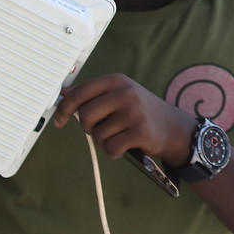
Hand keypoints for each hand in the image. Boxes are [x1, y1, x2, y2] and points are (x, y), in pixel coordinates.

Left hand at [52, 73, 196, 162]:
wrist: (174, 128)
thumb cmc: (142, 112)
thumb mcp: (121, 95)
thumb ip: (94, 95)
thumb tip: (63, 94)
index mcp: (117, 81)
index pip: (80, 92)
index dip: (64, 108)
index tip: (58, 120)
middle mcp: (126, 92)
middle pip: (86, 115)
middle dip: (89, 128)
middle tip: (103, 130)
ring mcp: (134, 112)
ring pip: (98, 134)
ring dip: (104, 142)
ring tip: (120, 137)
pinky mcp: (140, 132)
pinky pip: (111, 148)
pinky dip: (113, 152)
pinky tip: (125, 146)